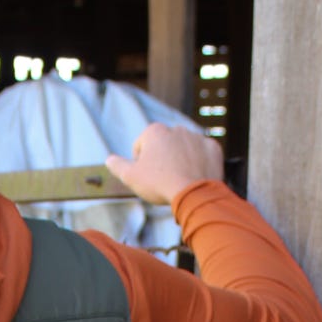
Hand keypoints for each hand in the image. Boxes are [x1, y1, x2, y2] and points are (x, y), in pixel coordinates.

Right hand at [105, 122, 224, 206]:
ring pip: (184, 149)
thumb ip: (117, 165)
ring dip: (181, 160)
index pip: (141, 147)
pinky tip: (195, 176)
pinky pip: (203, 154)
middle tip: (164, 180)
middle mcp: (176, 128)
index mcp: (154, 131)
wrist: (194, 193)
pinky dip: (199, 163)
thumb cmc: (159, 184)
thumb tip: (109, 159)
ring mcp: (197, 137)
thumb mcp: (131, 177)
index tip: (148, 177)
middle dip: (163, 160)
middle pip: (164, 146)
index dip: (141, 164)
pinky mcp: (213, 148)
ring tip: (180, 180)